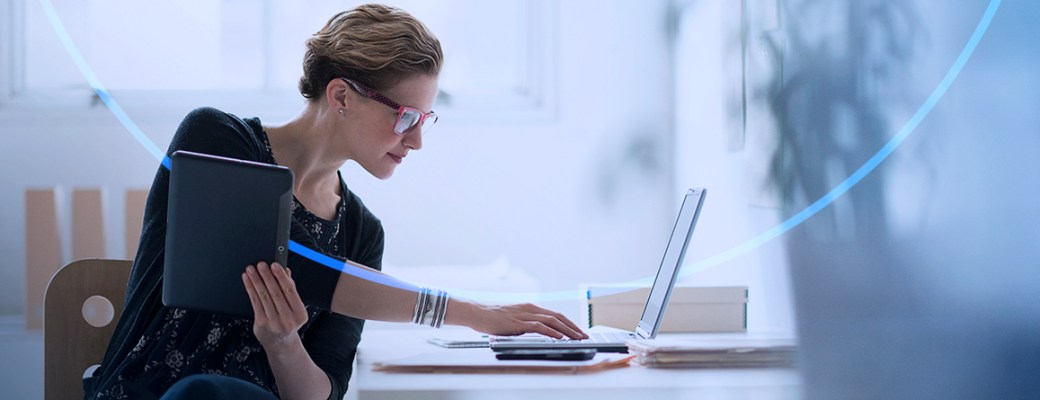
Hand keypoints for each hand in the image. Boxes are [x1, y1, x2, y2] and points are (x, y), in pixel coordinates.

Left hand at [242, 262, 308, 349]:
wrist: (280, 342)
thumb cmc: (288, 321)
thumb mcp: (294, 307)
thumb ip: (290, 289)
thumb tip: (285, 271)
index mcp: (299, 314)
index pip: (290, 291)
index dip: (281, 277)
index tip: (275, 265)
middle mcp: (288, 319)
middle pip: (275, 293)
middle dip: (267, 277)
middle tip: (261, 264)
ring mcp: (274, 322)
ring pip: (264, 297)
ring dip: (256, 281)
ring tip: (251, 270)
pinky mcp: (262, 323)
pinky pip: (255, 303)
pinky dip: (250, 289)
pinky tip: (248, 281)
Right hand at [462, 301, 588, 339]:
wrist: (477, 313)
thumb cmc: (492, 317)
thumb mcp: (513, 318)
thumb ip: (525, 323)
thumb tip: (537, 331)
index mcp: (530, 307)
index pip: (555, 314)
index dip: (568, 322)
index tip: (578, 331)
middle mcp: (530, 308)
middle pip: (557, 316)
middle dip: (573, 326)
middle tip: (584, 335)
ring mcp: (525, 314)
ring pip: (552, 321)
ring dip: (567, 330)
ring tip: (577, 338)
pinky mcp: (518, 322)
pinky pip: (539, 326)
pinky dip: (551, 331)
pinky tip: (559, 337)